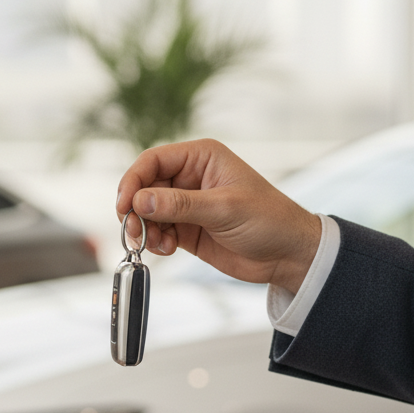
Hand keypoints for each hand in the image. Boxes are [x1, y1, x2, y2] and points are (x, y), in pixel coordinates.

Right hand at [116, 138, 322, 293]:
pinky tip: (167, 249)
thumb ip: (180, 205)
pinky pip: (158, 231)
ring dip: (145, 229)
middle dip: (136, 210)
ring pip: (147, 212)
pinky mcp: (187, 229)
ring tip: (156, 245)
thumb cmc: (269, 220)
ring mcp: (187, 205)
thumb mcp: (224, 209)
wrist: (288, 254)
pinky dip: (155, 241)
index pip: (153, 161)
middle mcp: (190, 177)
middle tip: (135, 232)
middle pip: (145, 187)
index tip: (125, 206)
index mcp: (201, 158)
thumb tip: (140, 201)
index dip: (133, 181)